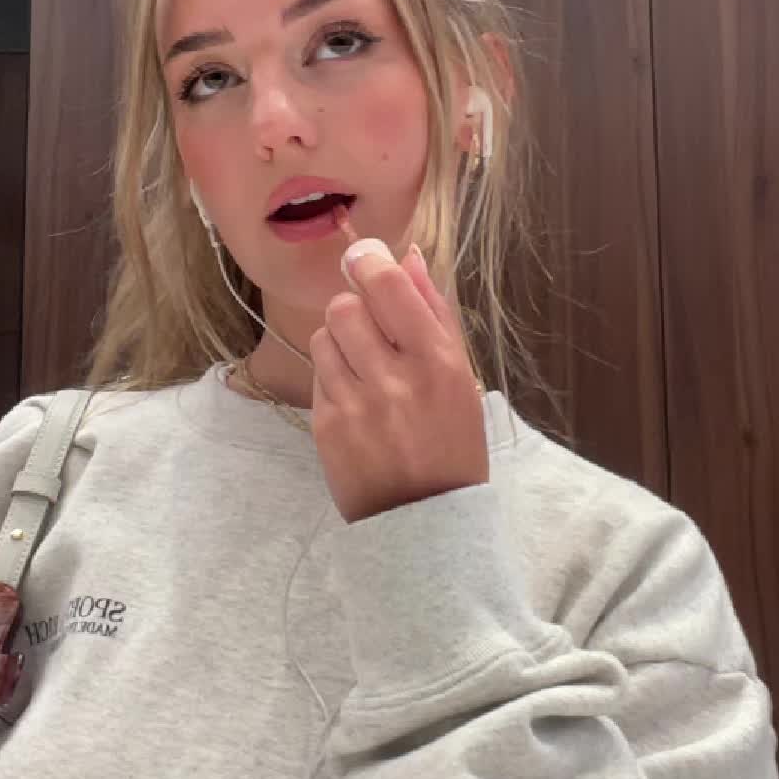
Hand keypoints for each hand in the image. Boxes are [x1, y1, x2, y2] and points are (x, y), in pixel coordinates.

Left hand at [310, 241, 488, 524]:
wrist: (427, 522)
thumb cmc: (452, 442)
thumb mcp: (461, 377)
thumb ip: (433, 313)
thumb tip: (409, 256)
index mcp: (438, 363)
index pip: (388, 286)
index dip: (369, 261)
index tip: (364, 258)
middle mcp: (395, 380)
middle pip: (345, 306)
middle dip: (354, 309)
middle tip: (371, 330)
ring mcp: (356, 405)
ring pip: (323, 336)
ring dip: (339, 341)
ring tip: (363, 366)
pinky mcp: (326, 426)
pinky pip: (317, 374)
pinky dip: (333, 376)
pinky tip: (356, 399)